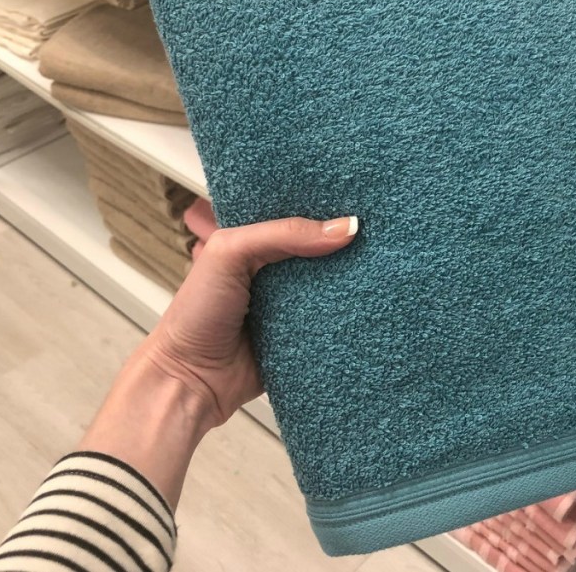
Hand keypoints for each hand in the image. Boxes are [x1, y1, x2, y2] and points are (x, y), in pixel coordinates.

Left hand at [143, 215, 358, 425]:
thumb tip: (342, 227)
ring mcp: (293, 302)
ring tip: (382, 257)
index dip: (323, 205)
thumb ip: (282, 234)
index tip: (354, 196)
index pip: (296, 213)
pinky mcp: (307, 332)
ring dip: (353, 275)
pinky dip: (351, 311)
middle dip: (344, 239)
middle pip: (321, 247)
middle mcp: (276, 269)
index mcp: (255, 242)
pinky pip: (338, 318)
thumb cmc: (196, 313)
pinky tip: (370, 297)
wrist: (193, 379)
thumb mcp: (230, 253)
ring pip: (335, 282)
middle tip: (376, 225)